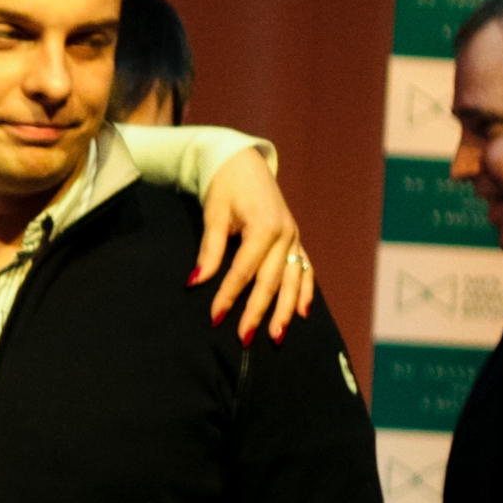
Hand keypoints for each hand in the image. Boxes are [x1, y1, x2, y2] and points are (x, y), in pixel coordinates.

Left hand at [194, 148, 315, 342]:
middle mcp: (285, 235)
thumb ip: (210, 249)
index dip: (229, 296)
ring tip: (276, 337)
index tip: (215, 318)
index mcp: (264, 227)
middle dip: (258, 312)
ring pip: (293, 280)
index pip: (244, 271)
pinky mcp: (296, 240)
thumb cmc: (224, 187)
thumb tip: (196, 281)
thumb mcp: (213, 214)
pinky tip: (302, 313)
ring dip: (285, 310)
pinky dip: (304, 292)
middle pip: (271, 281)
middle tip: (245, 338)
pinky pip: (305, 270)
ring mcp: (294, 238)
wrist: (244, 164)